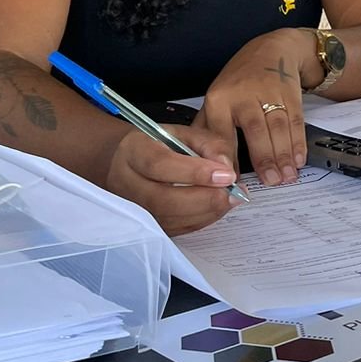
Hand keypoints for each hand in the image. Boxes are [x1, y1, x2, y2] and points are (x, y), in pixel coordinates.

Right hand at [106, 125, 237, 235]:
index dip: (195, 173)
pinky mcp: (144, 224)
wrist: (129, 162)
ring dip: (206, 212)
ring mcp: (133, 208)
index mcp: (135, 151)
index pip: (160, 165)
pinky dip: (200, 221)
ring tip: (230, 199)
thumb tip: (226, 167)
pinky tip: (216, 208)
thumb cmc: (161, 145)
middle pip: (163, 199)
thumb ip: (208, 144)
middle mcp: (127, 183)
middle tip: (233, 193)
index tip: (226, 175)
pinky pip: (174, 229)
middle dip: (205, 199)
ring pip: (169, 219)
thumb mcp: (185, 132)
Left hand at [196, 29, 315, 186]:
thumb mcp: (217, 98)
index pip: (221, 132)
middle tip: (270, 182)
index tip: (230, 180)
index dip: (226, 156)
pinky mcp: (290, 93)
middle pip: (254, 129)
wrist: (271, 51)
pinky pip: (295, 121)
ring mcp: (269, 92)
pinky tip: (298, 159)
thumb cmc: (239, 81)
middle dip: (264, 158)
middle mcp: (244, 94)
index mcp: (219, 99)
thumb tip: (200, 163)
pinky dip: (298, 142)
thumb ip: (209, 129)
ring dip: (284, 154)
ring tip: (286, 177)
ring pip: (278, 127)